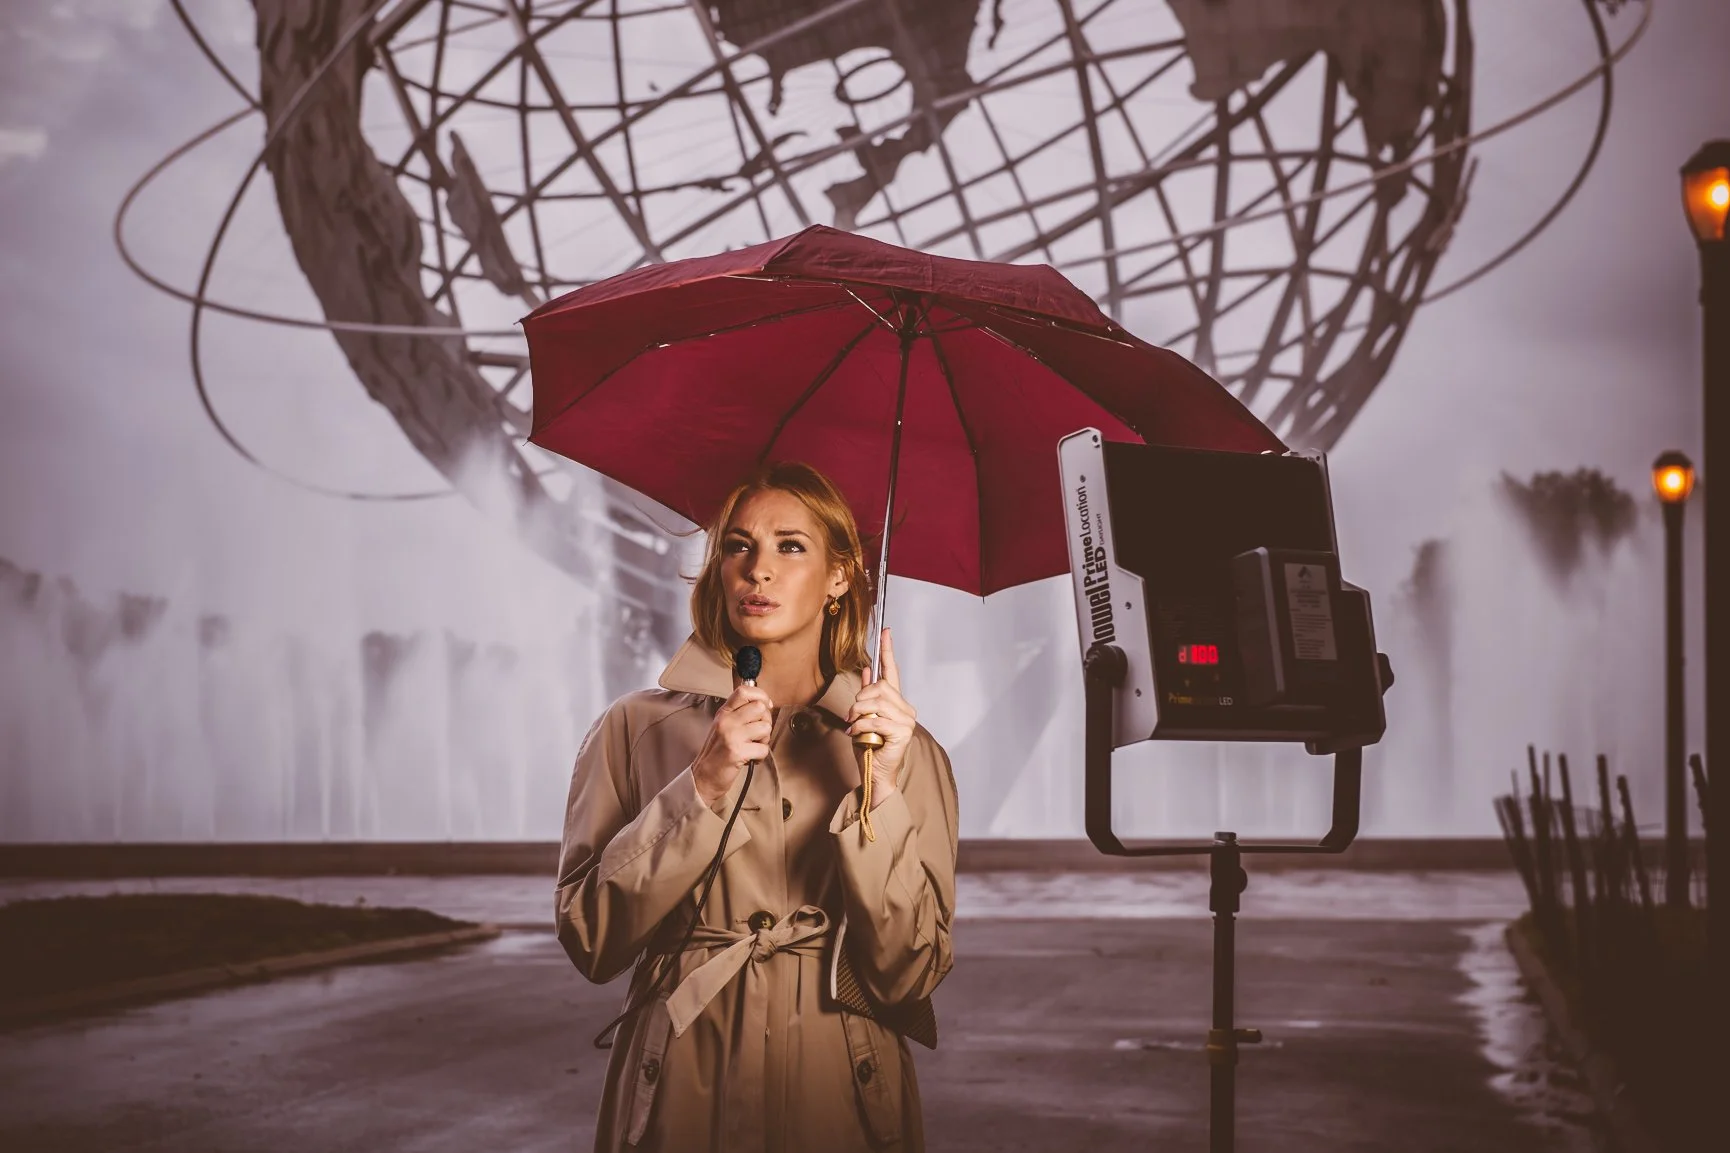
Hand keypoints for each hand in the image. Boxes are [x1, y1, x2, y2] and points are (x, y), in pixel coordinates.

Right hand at [692, 683, 772, 805]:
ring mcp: (731, 736)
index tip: (766, 705)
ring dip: (764, 740)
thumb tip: (764, 703)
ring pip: (765, 727)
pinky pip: (763, 749)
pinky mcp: (737, 752)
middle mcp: (726, 721)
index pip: (744, 691)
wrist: (704, 777)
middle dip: (766, 721)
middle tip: (759, 733)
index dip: (761, 695)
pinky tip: (751, 758)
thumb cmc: (717, 753)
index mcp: (724, 712)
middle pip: (760, 708)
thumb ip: (740, 713)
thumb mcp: (724, 726)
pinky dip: (761, 756)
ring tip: (753, 746)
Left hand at [846, 627, 915, 806]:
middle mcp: (905, 709)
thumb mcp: (863, 716)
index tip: (886, 631)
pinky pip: (875, 720)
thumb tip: (867, 670)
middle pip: (879, 688)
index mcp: (896, 702)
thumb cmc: (870, 747)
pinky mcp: (902, 732)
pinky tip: (858, 734)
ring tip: (853, 725)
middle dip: (860, 700)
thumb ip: (867, 695)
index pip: (892, 671)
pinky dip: (860, 726)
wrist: (875, 773)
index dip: (888, 650)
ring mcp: (906, 721)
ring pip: (876, 703)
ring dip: (858, 714)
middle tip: (850, 716)